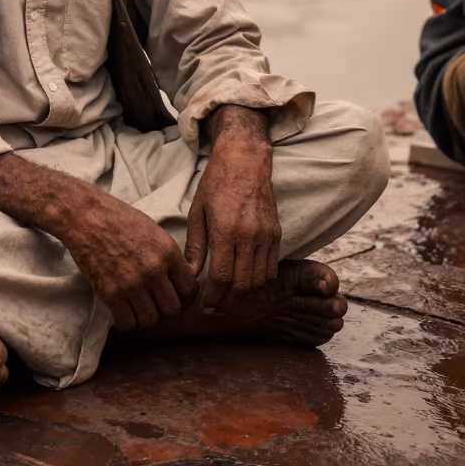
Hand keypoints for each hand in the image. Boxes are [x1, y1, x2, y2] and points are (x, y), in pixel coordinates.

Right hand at [58, 189, 198, 330]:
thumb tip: (181, 278)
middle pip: (173, 309)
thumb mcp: (153, 230)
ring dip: (145, 316)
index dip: (184, 296)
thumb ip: (169, 256)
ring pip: (151, 320)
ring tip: (137, 306)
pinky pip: (127, 323)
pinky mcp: (110, 294)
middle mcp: (154, 270)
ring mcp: (132, 284)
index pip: (189, 289)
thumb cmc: (118, 218)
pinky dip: (126, 320)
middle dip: (165, 308)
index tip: (174, 295)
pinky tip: (122, 309)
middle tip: (155, 302)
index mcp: (168, 251)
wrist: (85, 215)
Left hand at [183, 106, 280, 306]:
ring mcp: (265, 236)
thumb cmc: (216, 183)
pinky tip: (245, 281)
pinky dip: (259, 281)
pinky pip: (271, 268)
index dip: (212, 297)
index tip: (204, 304)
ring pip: (259, 281)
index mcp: (225, 230)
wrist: (245, 160)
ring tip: (228, 298)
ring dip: (244, 295)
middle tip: (215, 307)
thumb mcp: (198, 211)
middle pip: (242, 285)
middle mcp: (248, 236)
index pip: (221, 277)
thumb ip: (195, 246)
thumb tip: (190, 275)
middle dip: (227, 302)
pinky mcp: (276, 234)